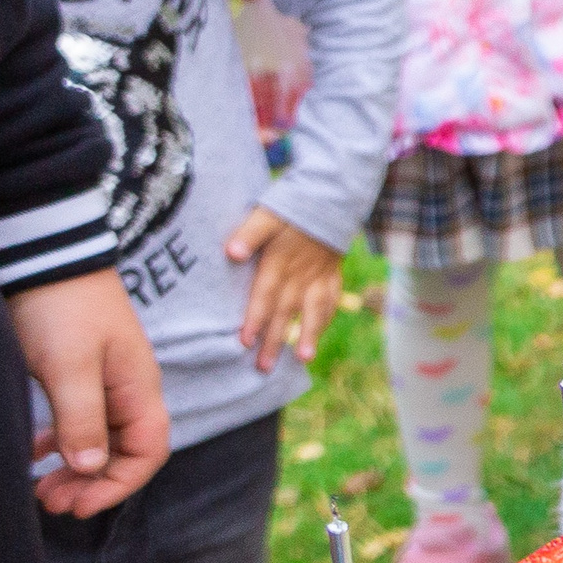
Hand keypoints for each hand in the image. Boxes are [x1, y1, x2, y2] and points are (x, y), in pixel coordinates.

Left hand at [9, 268, 170, 516]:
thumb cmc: (61, 307)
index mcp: (138, 388)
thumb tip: (90, 469)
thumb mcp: (69, 366)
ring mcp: (102, 380)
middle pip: (123, 452)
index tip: (76, 504)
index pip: (147, 452)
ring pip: (97, 440)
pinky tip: (33, 449)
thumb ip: (82, 420)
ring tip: (39, 486)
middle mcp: (127, 388)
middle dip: (90, 483)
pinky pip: (77, 421)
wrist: (44, 254)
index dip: (116, 485)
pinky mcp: (76, 371)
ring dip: (74, 468)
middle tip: (49, 502)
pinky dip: (58, 442)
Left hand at [226, 207, 343, 369]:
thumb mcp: (267, 214)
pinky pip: (331, 301)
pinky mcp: (332, 275)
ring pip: (313, 311)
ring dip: (307, 335)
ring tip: (303, 359)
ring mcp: (320, 276)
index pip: (265, 295)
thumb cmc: (292, 206)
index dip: (255, 318)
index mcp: (280, 261)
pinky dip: (324, 321)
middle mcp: (301, 274)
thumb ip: (249, 233)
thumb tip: (231, 253)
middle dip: (274, 340)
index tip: (245, 342)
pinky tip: (317, 337)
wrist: (331, 196)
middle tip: (264, 367)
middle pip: (285, 311)